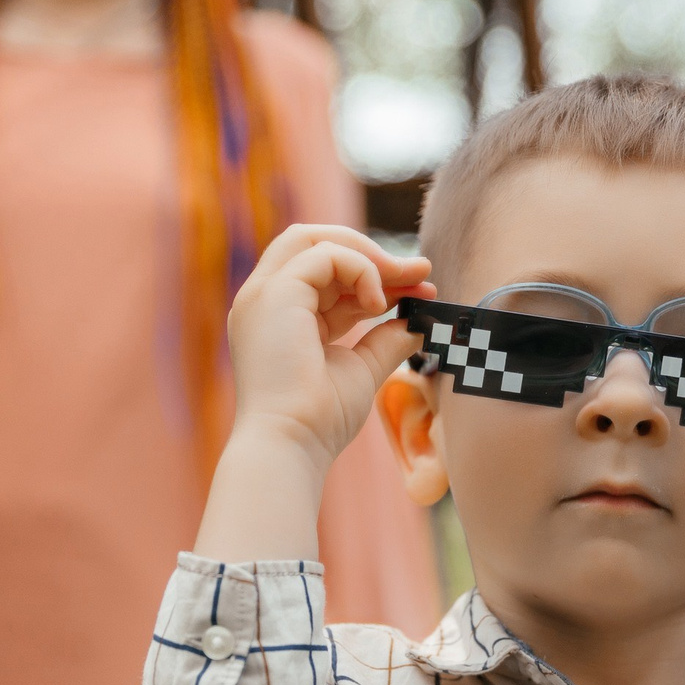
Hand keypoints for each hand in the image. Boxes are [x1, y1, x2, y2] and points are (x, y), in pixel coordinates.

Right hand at [225, 225, 433, 469]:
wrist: (293, 444)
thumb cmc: (319, 420)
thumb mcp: (361, 370)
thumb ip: (385, 341)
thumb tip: (417, 322)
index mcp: (279, 318)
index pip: (327, 278)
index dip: (373, 277)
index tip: (418, 286)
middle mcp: (265, 300)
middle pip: (314, 244)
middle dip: (371, 253)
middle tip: (420, 270)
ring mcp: (264, 294)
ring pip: (316, 240)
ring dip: (369, 255)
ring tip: (409, 280)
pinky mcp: (274, 293)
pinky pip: (324, 255)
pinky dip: (360, 269)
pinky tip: (378, 304)